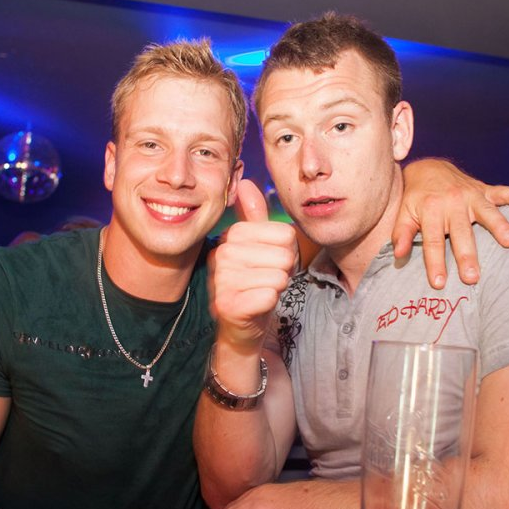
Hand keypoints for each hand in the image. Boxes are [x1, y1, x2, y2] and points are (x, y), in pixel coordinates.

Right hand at [209, 179, 298, 349]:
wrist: (241, 326)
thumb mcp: (258, 247)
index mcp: (231, 236)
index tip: (269, 261)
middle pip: (284, 255)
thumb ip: (254, 217)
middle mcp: (222, 255)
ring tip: (260, 291)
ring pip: (278, 276)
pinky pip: (269, 295)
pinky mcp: (228, 304)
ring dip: (277, 288)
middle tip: (265, 280)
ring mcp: (222, 280)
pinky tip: (256, 306)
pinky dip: (270, 302)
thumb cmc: (254, 282)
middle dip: (283, 271)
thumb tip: (245, 183)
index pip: (284, 234)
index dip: (287, 251)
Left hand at [394, 159, 508, 288]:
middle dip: (467, 255)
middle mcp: (453, 202)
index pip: (433, 241)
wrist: (428, 168)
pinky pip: (504, 192)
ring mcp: (471, 195)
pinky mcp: (484, 189)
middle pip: (461, 233)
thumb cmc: (416, 198)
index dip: (435, 263)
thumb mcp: (404, 213)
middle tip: (472, 277)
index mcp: (431, 210)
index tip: (439, 283)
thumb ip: (402, 234)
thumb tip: (399, 254)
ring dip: (500, 226)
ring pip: (487, 213)